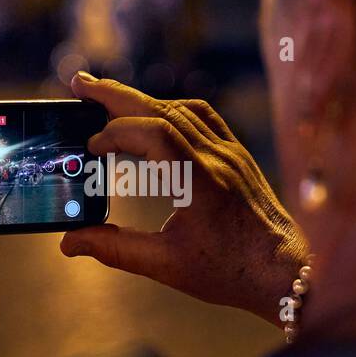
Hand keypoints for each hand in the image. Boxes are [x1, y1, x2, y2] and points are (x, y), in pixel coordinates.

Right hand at [61, 73, 308, 324]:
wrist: (285, 271)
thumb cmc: (230, 272)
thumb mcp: (167, 266)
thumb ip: (116, 250)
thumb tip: (70, 242)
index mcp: (201, 182)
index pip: (154, 133)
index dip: (116, 133)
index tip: (91, 148)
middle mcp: (218, 158)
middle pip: (163, 109)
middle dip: (117, 94)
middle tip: (80, 84)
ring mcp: (231, 153)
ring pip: (182, 109)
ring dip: (142, 99)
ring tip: (107, 97)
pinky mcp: (238, 156)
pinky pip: (202, 117)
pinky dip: (170, 109)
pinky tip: (152, 114)